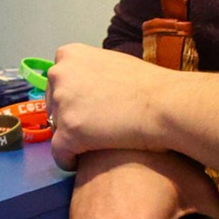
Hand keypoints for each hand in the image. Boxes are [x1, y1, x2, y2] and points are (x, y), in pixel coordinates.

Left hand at [46, 44, 173, 168]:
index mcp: (69, 55)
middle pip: (53, 104)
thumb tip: (86, 88)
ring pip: (57, 128)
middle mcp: (59, 75)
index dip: (70, 98)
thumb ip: (91, 73)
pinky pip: (59, 153)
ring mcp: (62, 103)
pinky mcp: (68, 131)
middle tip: (92, 128)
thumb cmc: (148, 84)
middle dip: (68, 117)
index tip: (84, 109)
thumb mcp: (111, 63)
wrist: (165, 104)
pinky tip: (79, 163)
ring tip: (94, 144)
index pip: (57, 81)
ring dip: (72, 137)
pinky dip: (67, 160)